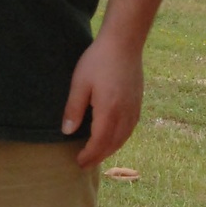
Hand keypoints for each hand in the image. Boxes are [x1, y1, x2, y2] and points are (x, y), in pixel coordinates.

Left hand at [62, 33, 143, 167]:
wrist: (124, 43)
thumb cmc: (98, 60)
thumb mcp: (80, 83)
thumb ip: (74, 109)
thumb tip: (68, 132)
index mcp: (109, 111)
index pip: (99, 143)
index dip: (89, 155)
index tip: (78, 162)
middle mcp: (125, 114)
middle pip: (113, 144)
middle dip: (99, 156)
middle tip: (85, 163)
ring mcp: (134, 109)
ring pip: (123, 138)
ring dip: (110, 149)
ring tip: (98, 154)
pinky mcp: (138, 103)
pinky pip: (130, 129)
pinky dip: (120, 139)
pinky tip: (113, 137)